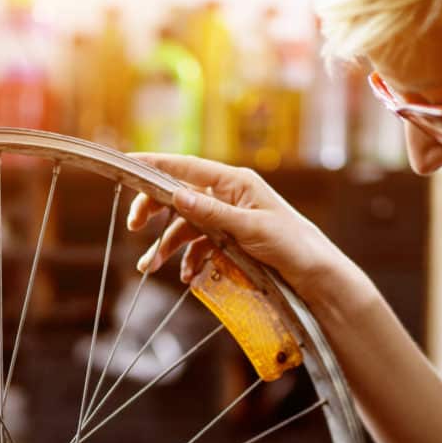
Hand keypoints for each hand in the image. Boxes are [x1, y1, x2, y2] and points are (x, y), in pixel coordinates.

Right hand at [125, 153, 357, 302]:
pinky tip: (186, 277)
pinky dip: (189, 260)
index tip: (126, 164)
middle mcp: (228, 196)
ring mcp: (228, 219)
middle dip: (154, 211)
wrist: (315, 275)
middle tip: (133, 227)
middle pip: (179, 196)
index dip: (154, 166)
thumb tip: (176, 194)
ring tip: (150, 267)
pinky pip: (200, 247)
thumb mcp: (249, 228)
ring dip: (166, 246)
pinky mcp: (230, 242)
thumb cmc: (292, 245)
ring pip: (185, 226)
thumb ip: (211, 213)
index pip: (186, 168)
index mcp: (235, 182)